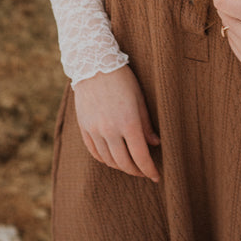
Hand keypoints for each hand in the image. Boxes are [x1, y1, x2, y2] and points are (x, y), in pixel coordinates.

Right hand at [73, 65, 160, 181]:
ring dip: (120, 166)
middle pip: (124, 163)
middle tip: (144, 172)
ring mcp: (94, 130)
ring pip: (108, 160)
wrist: (93, 64)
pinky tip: (112, 158)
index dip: (149, 170)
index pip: (141, 157)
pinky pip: (94, 152)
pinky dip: (104, 159)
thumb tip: (155, 143)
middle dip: (136, 171)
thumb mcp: (139, 98)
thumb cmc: (122, 78)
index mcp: (128, 122)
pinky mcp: (84, 127)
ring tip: (130, 165)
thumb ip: (146, 124)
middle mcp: (110, 130)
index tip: (156, 176)